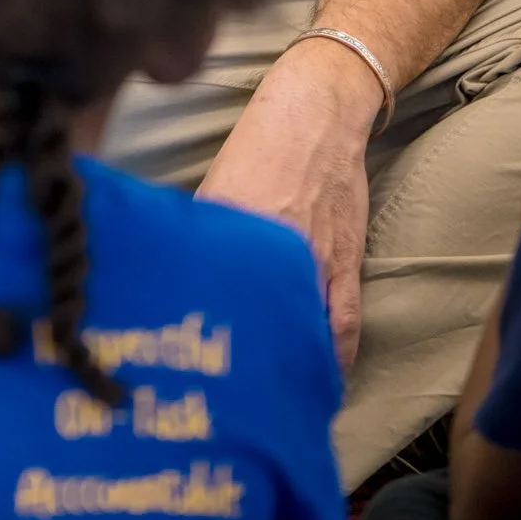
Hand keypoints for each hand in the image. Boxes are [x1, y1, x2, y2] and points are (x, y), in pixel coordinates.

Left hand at [196, 37, 381, 369]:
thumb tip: (175, 267)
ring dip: (289, 367)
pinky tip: (323, 380)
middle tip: (229, 398)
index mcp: (230, 231)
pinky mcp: (345, 264)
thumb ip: (204, 231)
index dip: (198, 334)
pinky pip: (344, 322)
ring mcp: (313, 261)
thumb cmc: (260, 147)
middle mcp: (272, 251)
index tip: (185, 367)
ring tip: (274, 403)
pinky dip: (334, 355)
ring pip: (301, 330)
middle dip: (242, 362)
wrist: (315, 115)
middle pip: (255, 320)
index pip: (209, 295)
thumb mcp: (218, 185)